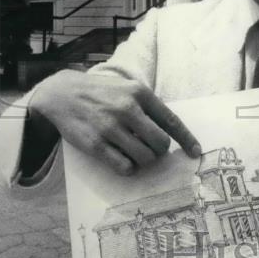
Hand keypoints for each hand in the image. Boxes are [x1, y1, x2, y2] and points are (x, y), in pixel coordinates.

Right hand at [27, 69, 200, 174]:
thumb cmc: (101, 93)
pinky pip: (124, 167)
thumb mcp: (127, 89)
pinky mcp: (96, 144)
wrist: (62, 93)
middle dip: (159, 150)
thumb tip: (171, 133)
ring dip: (144, 160)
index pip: (172, 121)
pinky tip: (122, 160)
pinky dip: (128, 168)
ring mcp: (111, 127)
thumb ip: (148, 107)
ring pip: (145, 157)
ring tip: (134, 153)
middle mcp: (127, 109)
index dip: (187, 139)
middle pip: (161, 144)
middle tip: (150, 148)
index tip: (196, 152)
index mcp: (140, 93)